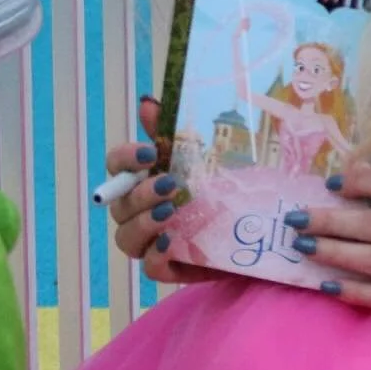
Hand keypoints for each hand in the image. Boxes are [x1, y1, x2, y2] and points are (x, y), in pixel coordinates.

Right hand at [108, 98, 219, 285]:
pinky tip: (172, 242)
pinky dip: (156, 255)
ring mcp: (150, 241)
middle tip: (170, 184)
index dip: (125, 159)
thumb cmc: (219, 182)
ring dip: (143, 224)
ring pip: (126, 239)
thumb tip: (147, 102)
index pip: (115, 166)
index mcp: (141, 179)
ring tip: (170, 213)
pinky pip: (150, 267)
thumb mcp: (202, 152)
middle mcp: (138, 211)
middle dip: (140, 194)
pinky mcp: (169, 267)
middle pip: (118, 205)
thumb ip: (172, 130)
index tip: (150, 153)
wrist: (255, 224)